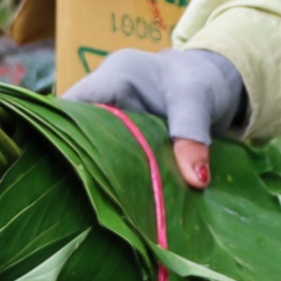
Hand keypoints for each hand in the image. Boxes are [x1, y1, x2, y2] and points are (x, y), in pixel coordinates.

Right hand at [64, 47, 245, 189]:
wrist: (218, 80)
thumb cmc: (204, 79)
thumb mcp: (199, 101)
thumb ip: (192, 136)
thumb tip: (196, 180)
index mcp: (114, 76)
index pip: (69, 105)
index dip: (62, 133)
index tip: (70, 169)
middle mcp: (104, 95)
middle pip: (76, 130)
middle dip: (81, 160)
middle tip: (86, 197)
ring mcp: (112, 116)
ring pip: (92, 146)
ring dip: (100, 171)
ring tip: (99, 203)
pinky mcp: (123, 135)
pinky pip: (111, 155)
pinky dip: (117, 174)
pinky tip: (119, 199)